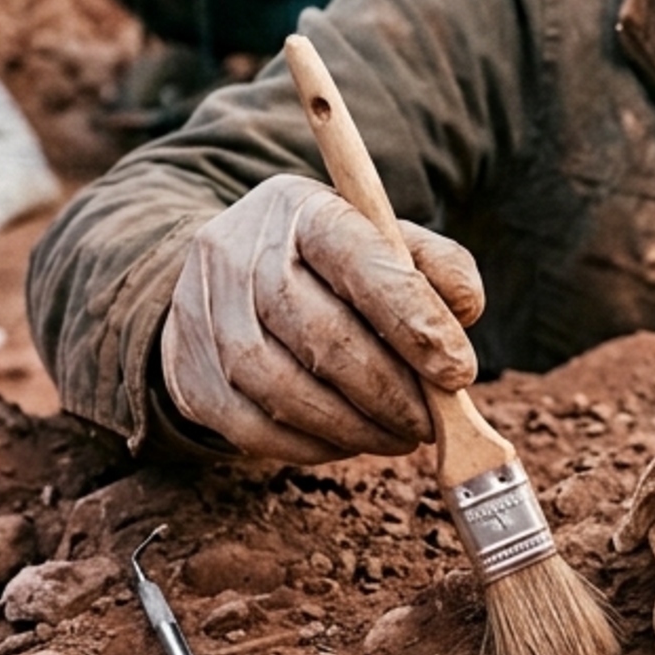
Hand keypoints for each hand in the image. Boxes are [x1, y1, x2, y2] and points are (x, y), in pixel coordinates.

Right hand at [159, 175, 485, 462]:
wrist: (225, 282)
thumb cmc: (327, 266)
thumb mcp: (382, 242)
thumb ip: (435, 266)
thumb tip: (465, 311)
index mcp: (298, 209)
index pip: (357, 259)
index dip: (413, 318)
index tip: (459, 370)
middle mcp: (239, 254)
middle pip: (319, 333)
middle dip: (389, 389)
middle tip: (434, 420)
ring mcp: (204, 316)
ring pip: (282, 388)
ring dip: (355, 426)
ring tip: (400, 435)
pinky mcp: (189, 375)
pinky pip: (253, 428)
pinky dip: (312, 445)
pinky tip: (350, 441)